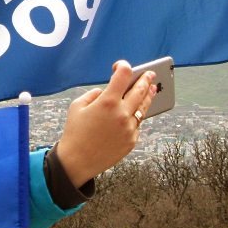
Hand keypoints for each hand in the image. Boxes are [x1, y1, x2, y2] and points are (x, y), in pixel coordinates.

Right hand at [55, 61, 156, 188]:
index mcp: (107, 102)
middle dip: (145, 79)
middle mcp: (121, 113)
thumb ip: (94, 94)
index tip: (120, 66)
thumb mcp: (77, 106)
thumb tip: (107, 92)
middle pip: (139, 90)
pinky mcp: (132, 140)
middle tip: (150, 74)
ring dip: (149, 96)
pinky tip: (139, 110)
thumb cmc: (75, 132)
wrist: (78, 160)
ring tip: (153, 88)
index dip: (123, 66)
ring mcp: (129, 128)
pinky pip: (137, 123)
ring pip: (143, 107)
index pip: (122, 75)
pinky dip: (137, 115)